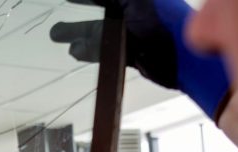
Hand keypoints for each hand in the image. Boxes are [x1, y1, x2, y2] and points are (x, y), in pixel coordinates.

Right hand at [50, 0, 230, 120]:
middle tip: (61, 7)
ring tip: (56, 34)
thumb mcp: (130, 1)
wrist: (181, 60)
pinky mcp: (131, 51)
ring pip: (98, 27)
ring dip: (77, 31)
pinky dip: (89, 49)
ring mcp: (132, 30)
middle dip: (79, 7)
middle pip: (100, 5)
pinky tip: (74, 51)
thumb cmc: (162, 23)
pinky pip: (105, 48)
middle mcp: (133, 8)